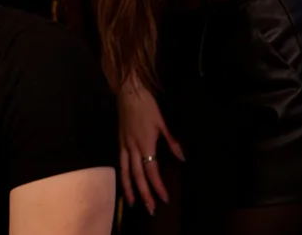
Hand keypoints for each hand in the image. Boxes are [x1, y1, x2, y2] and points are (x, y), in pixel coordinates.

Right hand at [118, 78, 183, 214]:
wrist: (128, 92)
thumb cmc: (147, 105)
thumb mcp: (163, 122)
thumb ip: (172, 142)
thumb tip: (182, 159)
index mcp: (145, 143)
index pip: (151, 170)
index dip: (158, 185)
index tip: (164, 198)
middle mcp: (132, 147)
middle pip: (137, 175)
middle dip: (144, 193)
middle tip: (150, 208)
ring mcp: (124, 144)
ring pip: (125, 171)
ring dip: (129, 188)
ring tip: (132, 203)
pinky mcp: (120, 140)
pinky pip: (120, 162)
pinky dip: (122, 174)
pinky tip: (125, 182)